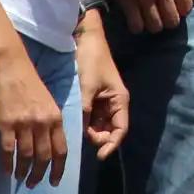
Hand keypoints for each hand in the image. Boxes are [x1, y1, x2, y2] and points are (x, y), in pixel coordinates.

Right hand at [0, 50, 67, 187]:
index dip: (58, 168)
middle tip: (34, 184)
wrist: (11, 65)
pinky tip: (6, 169)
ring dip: (24, 171)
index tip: (54, 180)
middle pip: (44, 157)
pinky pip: (8, 149)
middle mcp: (42, 122)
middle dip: (40, 174)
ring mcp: (24, 123)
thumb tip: (50, 143)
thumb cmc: (29, 81)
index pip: (61, 149)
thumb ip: (50, 121)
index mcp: (55, 116)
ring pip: (27, 156)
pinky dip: (7, 162)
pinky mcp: (6, 123)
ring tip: (20, 178)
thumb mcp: (48, 101)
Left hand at [75, 13, 129, 159]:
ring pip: (98, 125)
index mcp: (119, 100)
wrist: (85, 38)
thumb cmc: (91, 60)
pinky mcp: (92, 98)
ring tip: (75, 130)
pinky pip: (90, 116)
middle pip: (109, 130)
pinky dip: (83, 122)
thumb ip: (85, 111)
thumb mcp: (87, 87)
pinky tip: (73, 122)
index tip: (98, 155)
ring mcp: (103, 101)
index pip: (120, 130)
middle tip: (81, 138)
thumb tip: (79, 133)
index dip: (111, 144)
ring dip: (89, 131)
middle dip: (98, 138)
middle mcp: (113, 103)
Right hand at [109, 0, 193, 34]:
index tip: (179, 12)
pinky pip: (136, 24)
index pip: (186, 5)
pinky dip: (137, 26)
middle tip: (164, 18)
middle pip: (172, 19)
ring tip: (151, 20)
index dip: (183, 12)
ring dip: (154, 25)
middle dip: (169, 21)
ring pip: (155, 25)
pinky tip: (136, 21)